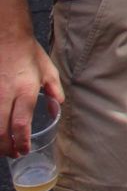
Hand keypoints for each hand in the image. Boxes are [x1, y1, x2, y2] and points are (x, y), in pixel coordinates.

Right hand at [0, 39, 62, 159]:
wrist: (6, 37)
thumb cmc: (28, 53)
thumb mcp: (48, 69)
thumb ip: (54, 90)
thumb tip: (56, 107)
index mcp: (26, 90)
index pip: (21, 123)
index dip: (21, 141)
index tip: (24, 150)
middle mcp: (6, 95)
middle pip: (2, 130)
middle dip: (6, 147)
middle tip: (13, 153)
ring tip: (4, 147)